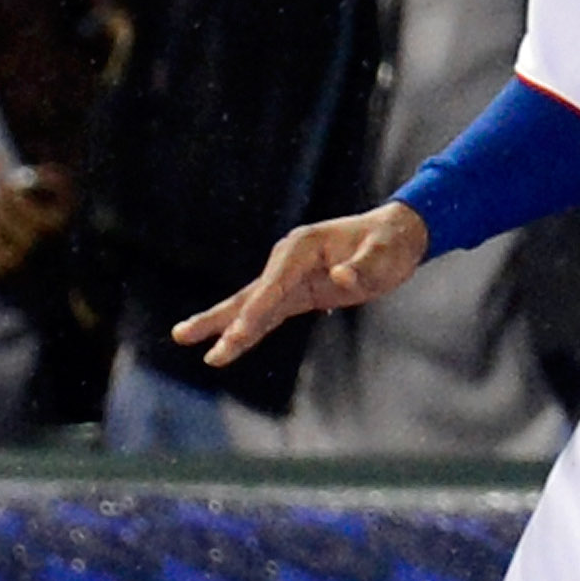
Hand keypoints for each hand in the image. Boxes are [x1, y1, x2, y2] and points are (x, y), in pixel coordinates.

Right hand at [169, 202, 431, 367]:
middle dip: (220, 319)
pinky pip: (267, 316)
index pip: (273, 285)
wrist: (396, 237)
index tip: (237, 333)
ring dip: (224, 326)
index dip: (256, 311)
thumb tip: (340, 279)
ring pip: (251, 307)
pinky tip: (226, 344)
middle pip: (249, 296)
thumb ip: (362, 268)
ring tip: (183, 337)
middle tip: (183, 336)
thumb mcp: (385, 255)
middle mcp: (287, 261)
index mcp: (301, 248)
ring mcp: (289, 278)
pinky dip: (248, 330)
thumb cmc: (391, 243)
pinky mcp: (297, 294)